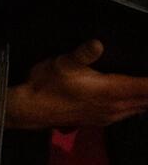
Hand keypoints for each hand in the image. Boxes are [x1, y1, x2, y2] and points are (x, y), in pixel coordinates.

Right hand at [6, 41, 147, 129]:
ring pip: (141, 108)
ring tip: (145, 88)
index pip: (146, 87)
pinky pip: (129, 114)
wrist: (28, 109)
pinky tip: (134, 100)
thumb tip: (97, 44)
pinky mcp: (101, 121)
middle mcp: (114, 106)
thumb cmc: (45, 87)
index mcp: (111, 91)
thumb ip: (83, 54)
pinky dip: (138, 105)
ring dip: (146, 98)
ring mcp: (109, 116)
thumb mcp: (63, 63)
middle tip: (147, 74)